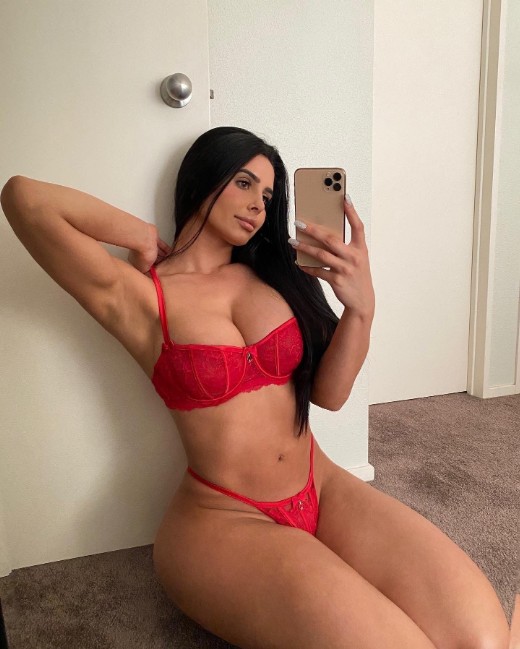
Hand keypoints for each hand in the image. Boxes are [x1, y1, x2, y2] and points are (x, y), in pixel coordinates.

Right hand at [127, 223, 172, 272]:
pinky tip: (170, 252)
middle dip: (158, 262)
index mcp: (137, 260)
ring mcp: (147, 245)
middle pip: (152, 259)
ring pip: (157, 252)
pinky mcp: (154, 239)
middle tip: (165, 267)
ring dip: (163, 256)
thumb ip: (148, 272)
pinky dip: (166, 249)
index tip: (158, 273)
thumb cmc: (141, 254)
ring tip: (169, 260)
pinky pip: (161, 245)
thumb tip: (150, 276)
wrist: (144, 240)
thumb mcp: (144, 269)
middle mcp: (141, 252)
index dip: (152, 270)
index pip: (146, 266)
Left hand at [290, 196, 374, 316]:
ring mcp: (345, 269)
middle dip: (314, 230)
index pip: (358, 226)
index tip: (344, 198)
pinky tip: (298, 262)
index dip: (352, 212)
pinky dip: (307, 266)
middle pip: (331, 239)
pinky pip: (318, 271)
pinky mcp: (337, 281)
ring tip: (292, 242)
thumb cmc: (357, 275)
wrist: (362, 301)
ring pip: (321, 255)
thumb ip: (345, 246)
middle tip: (299, 223)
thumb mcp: (357, 259)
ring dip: (304, 247)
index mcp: (361, 248)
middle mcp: (354, 257)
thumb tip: (322, 234)